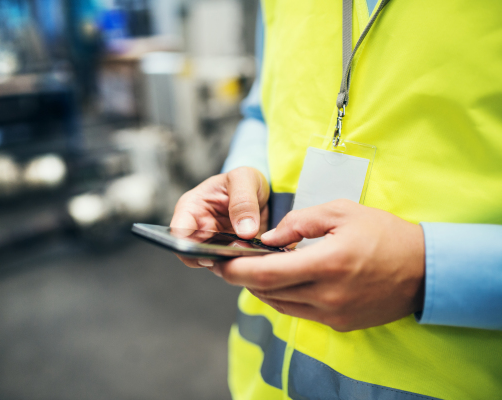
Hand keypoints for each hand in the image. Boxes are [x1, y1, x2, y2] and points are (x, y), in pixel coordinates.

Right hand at [170, 167, 269, 267]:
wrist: (261, 192)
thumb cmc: (244, 180)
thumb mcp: (244, 178)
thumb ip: (243, 201)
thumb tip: (245, 231)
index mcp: (191, 207)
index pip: (178, 231)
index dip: (187, 246)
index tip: (207, 253)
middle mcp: (197, 228)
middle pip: (192, 252)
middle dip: (210, 257)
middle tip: (232, 256)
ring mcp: (212, 243)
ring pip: (211, 261)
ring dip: (227, 262)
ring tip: (246, 254)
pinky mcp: (227, 252)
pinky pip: (229, 264)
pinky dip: (239, 263)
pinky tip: (252, 258)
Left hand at [212, 199, 425, 331]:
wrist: (424, 270)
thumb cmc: (384, 234)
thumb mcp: (341, 212)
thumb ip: (299, 222)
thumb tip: (268, 238)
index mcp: (327, 264)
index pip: (266, 274)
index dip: (236, 270)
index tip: (219, 261)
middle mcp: (327, 296)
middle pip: (267, 293)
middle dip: (242, 279)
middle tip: (228, 263)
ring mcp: (333, 314)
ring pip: (280, 305)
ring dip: (261, 288)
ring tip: (252, 268)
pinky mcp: (339, 324)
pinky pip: (298, 312)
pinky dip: (283, 297)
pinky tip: (281, 280)